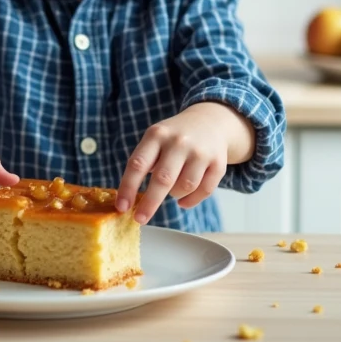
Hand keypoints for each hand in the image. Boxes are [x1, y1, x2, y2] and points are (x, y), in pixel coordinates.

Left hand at [116, 103, 246, 224]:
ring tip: (171, 190)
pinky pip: (204, 191)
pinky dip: (191, 201)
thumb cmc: (173, 138)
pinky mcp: (218, 163)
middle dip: (150, 203)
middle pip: (163, 179)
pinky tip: (183, 200)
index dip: (128, 187)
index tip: (121, 207)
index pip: (138, 164)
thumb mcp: (155, 139)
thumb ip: (143, 164)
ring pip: (184, 187)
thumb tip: (128, 201)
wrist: (209, 122)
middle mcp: (179, 141)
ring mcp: (200, 152)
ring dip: (174, 196)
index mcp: (157, 135)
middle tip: (140, 219)